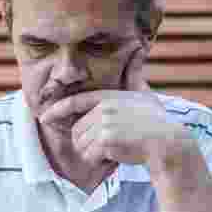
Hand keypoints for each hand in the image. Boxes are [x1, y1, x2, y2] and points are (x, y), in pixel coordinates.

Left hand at [39, 46, 189, 166]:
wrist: (168, 142)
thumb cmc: (156, 121)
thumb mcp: (144, 93)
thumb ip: (134, 75)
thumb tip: (139, 49)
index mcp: (108, 97)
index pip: (74, 102)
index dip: (57, 111)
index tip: (44, 118)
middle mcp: (104, 107)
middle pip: (76, 132)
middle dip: (87, 144)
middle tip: (109, 146)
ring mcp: (105, 122)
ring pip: (81, 146)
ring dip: (94, 154)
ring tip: (115, 149)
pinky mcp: (107, 138)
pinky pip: (89, 156)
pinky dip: (100, 162)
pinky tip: (116, 156)